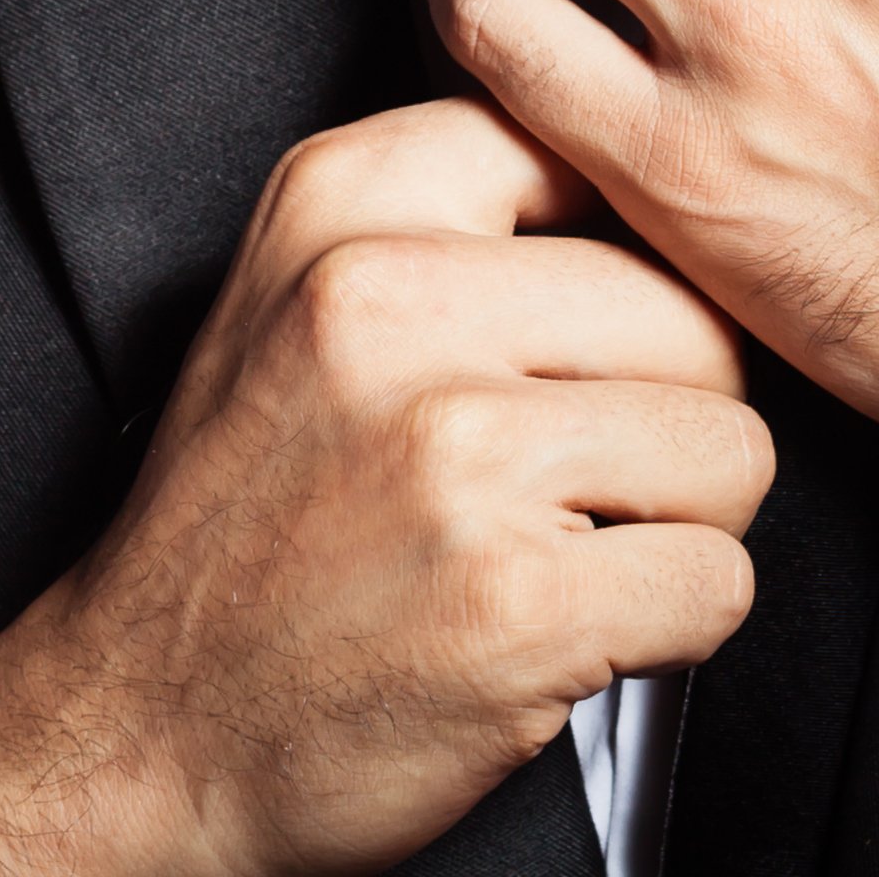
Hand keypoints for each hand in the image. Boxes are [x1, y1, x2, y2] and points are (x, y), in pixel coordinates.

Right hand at [0, 99, 769, 876]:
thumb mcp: (294, 297)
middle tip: (563, 476)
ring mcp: (456, 451)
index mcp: (340, 204)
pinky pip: (719, 580)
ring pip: (732, 447)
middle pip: (693, 315)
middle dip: (666, 411)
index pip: (594, 155)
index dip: (622, 260)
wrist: (147, 723)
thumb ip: (449, 216)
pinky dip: (667, 626)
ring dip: (678, 522)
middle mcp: (390, 301)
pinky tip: (563, 623)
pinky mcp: (518, 598)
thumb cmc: (245, 518)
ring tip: (558, 545)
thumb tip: (648, 185)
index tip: (572, 332)